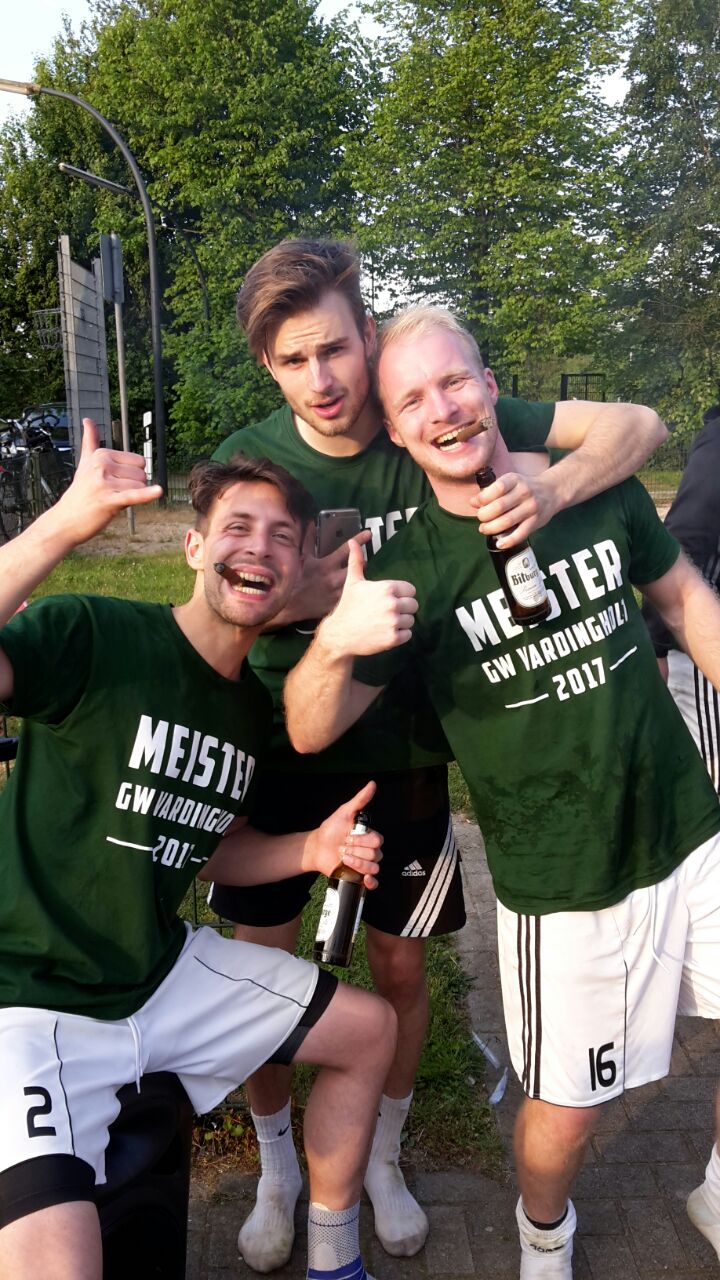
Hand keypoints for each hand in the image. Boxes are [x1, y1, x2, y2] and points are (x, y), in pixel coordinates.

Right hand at [49, 418, 162, 546]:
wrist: (65, 521)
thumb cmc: (79, 493)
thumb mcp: (84, 463)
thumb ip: (90, 441)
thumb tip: (88, 420)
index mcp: (101, 454)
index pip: (138, 461)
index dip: (130, 476)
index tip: (111, 482)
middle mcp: (102, 465)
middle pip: (141, 474)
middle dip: (132, 487)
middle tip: (110, 494)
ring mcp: (105, 482)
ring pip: (140, 487)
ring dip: (130, 498)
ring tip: (110, 501)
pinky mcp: (109, 501)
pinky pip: (134, 495)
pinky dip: (147, 495)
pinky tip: (158, 491)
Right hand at [293, 527, 372, 619]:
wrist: (292, 605)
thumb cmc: (298, 580)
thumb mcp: (304, 559)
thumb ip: (309, 541)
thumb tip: (311, 524)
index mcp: (326, 565)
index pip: (346, 550)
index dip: (359, 540)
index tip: (369, 533)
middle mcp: (335, 578)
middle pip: (359, 566)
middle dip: (362, 562)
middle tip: (360, 562)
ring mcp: (339, 592)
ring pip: (359, 581)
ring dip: (359, 576)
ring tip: (356, 577)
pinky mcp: (340, 603)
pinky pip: (354, 595)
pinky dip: (355, 591)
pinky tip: (353, 592)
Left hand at [303, 780, 381, 887]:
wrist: (317, 847)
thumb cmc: (331, 829)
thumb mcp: (344, 812)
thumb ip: (360, 800)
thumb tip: (372, 784)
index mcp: (369, 836)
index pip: (377, 840)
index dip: (362, 840)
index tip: (347, 837)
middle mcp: (370, 851)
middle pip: (376, 854)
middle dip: (357, 851)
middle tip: (343, 848)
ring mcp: (365, 865)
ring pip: (374, 868)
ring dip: (358, 864)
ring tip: (343, 858)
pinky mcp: (359, 877)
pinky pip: (373, 884)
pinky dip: (371, 883)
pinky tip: (364, 879)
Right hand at [321, 537, 416, 656]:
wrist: (340, 634)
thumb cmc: (347, 606)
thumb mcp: (352, 582)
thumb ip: (357, 561)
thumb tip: (353, 541)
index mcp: (386, 588)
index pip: (411, 590)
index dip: (401, 595)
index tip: (389, 600)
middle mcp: (392, 604)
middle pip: (413, 605)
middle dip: (403, 609)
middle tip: (387, 612)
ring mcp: (393, 622)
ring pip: (411, 620)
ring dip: (402, 622)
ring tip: (386, 623)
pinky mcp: (393, 638)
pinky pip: (409, 634)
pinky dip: (400, 635)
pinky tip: (386, 632)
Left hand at [469, 470, 558, 547]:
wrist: (552, 491)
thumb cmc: (525, 487)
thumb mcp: (509, 482)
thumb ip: (491, 492)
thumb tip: (473, 502)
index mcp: (515, 480)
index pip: (497, 488)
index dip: (483, 498)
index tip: (477, 504)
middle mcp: (524, 493)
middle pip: (499, 506)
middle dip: (484, 515)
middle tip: (481, 519)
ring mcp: (531, 508)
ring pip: (507, 521)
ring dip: (491, 528)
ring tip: (485, 529)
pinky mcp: (536, 522)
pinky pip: (520, 534)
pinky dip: (508, 541)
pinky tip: (499, 543)